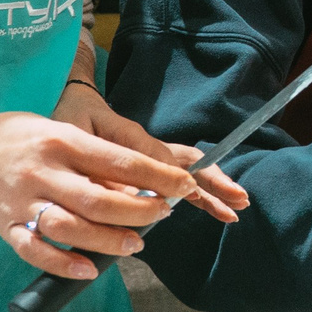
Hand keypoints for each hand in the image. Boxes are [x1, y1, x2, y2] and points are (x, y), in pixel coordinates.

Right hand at [0, 110, 214, 281]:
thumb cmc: (27, 139)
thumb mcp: (65, 132)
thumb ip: (98, 156)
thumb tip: (146, 182)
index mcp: (62, 141)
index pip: (119, 162)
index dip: (157, 177)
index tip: (183, 185)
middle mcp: (43, 172)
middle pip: (99, 200)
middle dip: (140, 211)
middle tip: (163, 214)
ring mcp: (22, 201)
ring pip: (70, 228)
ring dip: (108, 241)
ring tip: (135, 244)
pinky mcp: (6, 226)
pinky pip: (35, 250)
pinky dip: (63, 264)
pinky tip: (89, 269)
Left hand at [52, 81, 247, 225]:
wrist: (71, 103)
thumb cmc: (72, 117)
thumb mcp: (79, 135)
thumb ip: (98, 165)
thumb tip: (129, 194)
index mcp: (134, 140)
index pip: (164, 160)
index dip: (179, 178)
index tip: (193, 194)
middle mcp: (149, 150)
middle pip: (190, 163)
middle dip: (215, 182)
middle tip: (239, 200)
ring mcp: (152, 158)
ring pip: (190, 172)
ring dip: (214, 190)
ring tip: (237, 207)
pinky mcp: (147, 169)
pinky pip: (178, 182)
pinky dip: (200, 195)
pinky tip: (216, 208)